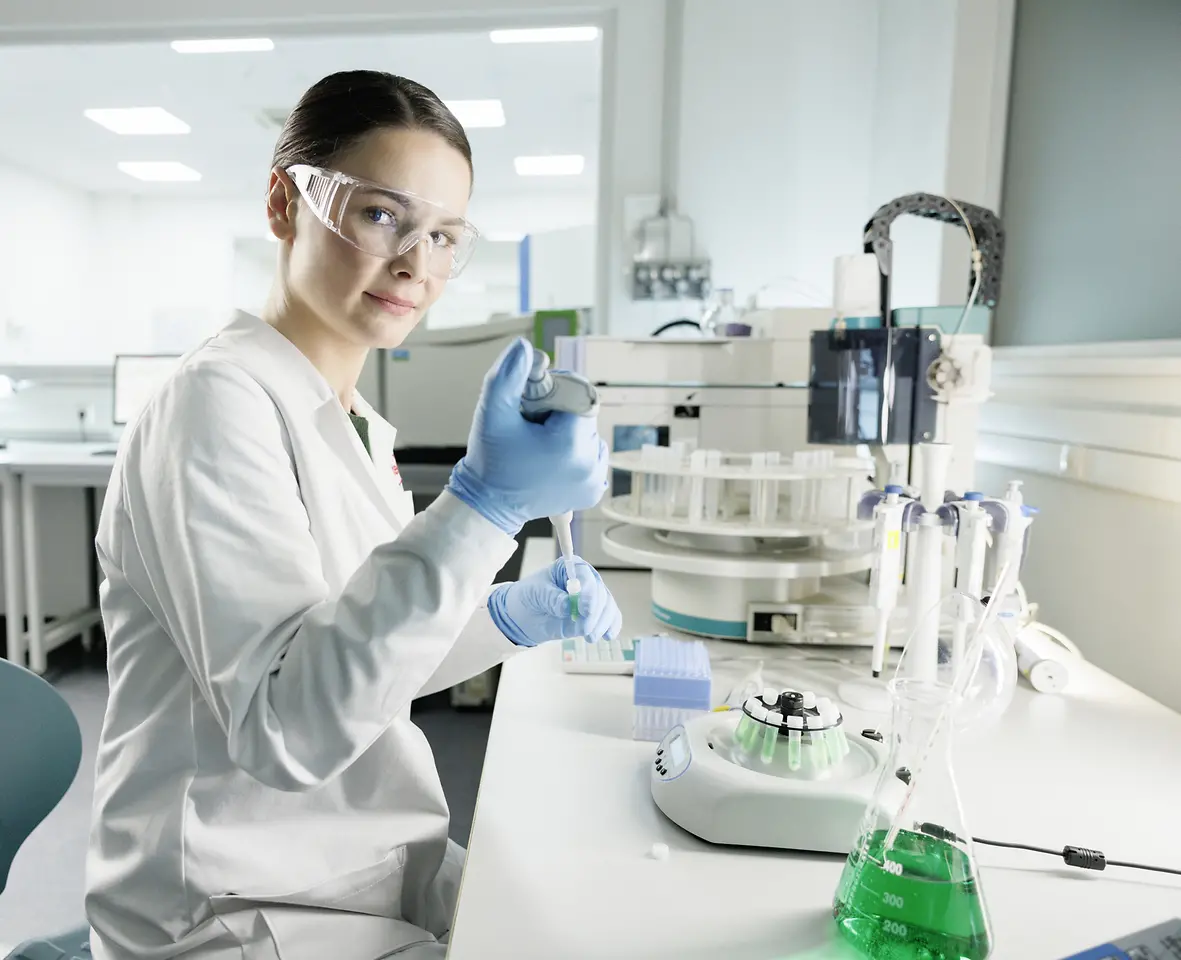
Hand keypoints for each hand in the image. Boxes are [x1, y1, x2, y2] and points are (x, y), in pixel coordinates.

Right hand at [445, 338, 607, 535]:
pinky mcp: (592, 491)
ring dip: (569, 432)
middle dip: (561, 414)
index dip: (555, 394)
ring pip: (589, 433)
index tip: (533, 410)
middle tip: (533, 428)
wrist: (489, 504)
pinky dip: (574, 451)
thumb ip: (507, 375)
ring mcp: (594, 481)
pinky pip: (591, 454)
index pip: (578, 394)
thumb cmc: (490, 460)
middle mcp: (590, 465)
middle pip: (584, 414)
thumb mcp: (493, 412)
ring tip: (540, 446)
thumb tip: (525, 348)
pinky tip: (551, 458)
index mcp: (571, 444)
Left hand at [488, 557, 622, 646]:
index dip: (589, 592)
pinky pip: (609, 618)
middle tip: (586, 628)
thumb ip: (552, 598)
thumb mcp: (536, 593)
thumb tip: (567, 606)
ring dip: (602, 623)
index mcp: (570, 567)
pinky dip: (611, 626)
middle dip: (596, 613)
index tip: (586, 609)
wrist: (525, 616)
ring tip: (590, 636)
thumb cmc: (530, 596)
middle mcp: (585, 581)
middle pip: (600, 593)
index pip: (585, 575)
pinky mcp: (593, 615)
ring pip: (607, 607)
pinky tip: (608, 635)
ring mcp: (591, 599)